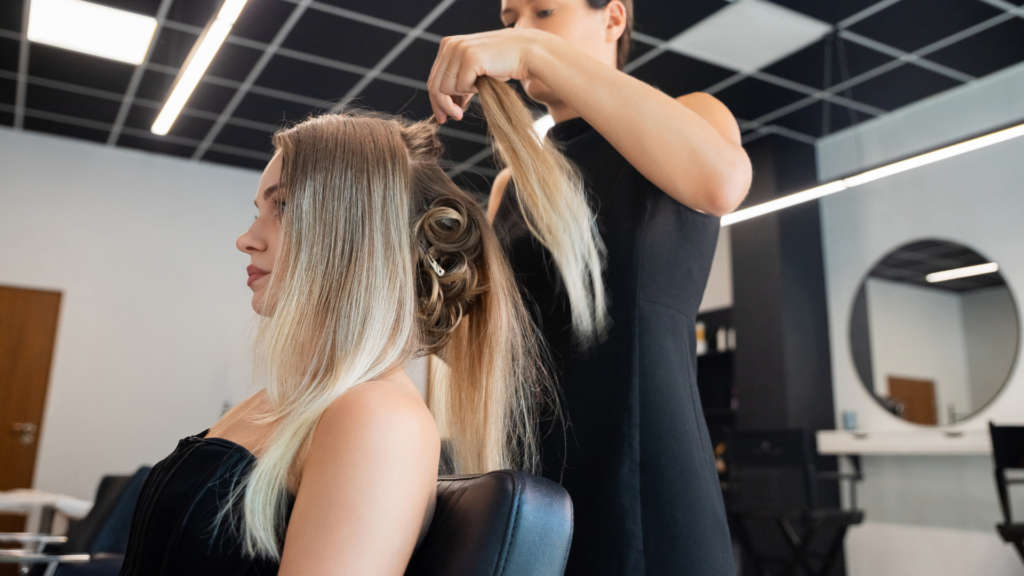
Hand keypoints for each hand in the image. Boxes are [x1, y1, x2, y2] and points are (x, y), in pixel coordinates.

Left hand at [427, 28, 545, 122]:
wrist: (526, 53)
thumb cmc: (503, 64)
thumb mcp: (475, 73)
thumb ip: (458, 84)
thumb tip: (443, 108)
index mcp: (448, 45)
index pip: (433, 78)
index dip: (437, 101)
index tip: (442, 117)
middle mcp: (450, 45)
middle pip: (435, 85)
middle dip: (444, 106)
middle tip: (456, 118)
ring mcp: (459, 50)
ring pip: (446, 88)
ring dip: (462, 96)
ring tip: (479, 88)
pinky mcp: (470, 57)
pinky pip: (462, 87)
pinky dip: (473, 90)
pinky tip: (485, 81)